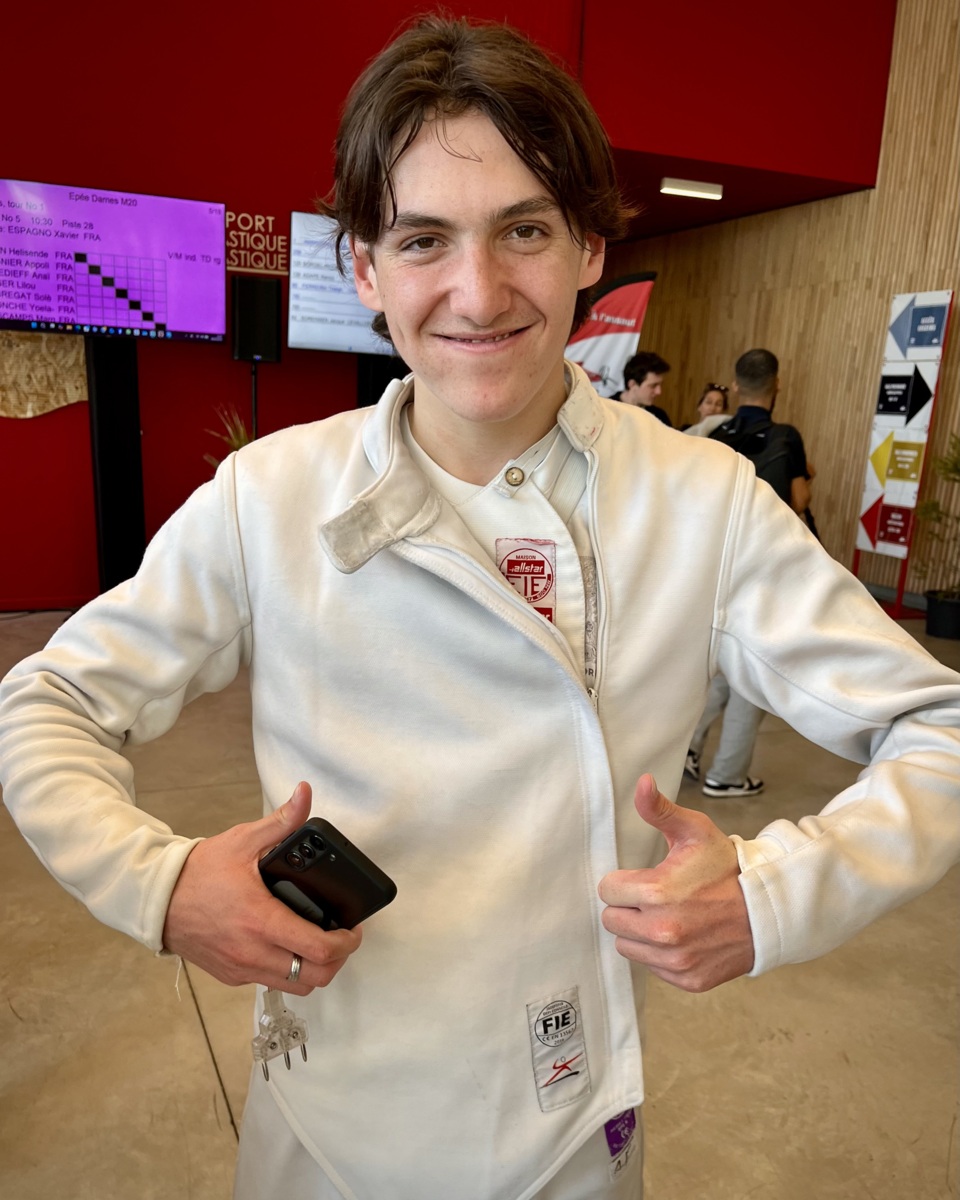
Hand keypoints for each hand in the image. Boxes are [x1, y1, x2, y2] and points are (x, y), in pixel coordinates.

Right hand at [162, 781, 361, 993]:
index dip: (346, 942)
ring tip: (318, 944)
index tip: (352, 929)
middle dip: (337, 960)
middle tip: (340, 938)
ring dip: (314, 970)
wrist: (157, 899)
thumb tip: (305, 794)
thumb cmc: (200, 871)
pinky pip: (270, 982)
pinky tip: (288, 946)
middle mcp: (253, 952)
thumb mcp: (243, 840)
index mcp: (261, 920)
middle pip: (315, 977)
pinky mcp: (232, 975)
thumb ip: (281, 821)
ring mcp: (242, 968)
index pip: (318, 949)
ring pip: (295, 986)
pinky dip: (287, 970)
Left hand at [598, 774, 754, 991]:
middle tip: (655, 898)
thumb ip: (660, 810)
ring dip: (640, 933)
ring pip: (627, 946)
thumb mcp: (694, 832)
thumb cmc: (726, 869)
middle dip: (628, 907)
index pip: (607, 890)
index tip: (645, 879)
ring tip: (668, 916)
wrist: (767, 910)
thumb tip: (642, 783)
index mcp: (657, 893)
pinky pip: (651, 966)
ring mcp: (675, 959)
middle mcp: (662, 931)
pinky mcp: (686, 978)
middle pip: (611, 920)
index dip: (624, 882)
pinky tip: (682, 937)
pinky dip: (660, 954)